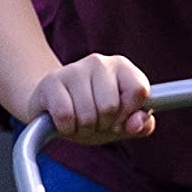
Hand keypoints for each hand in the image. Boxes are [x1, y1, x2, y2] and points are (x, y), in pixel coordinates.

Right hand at [26, 54, 155, 143]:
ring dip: (83, 129)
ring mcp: (74, 69)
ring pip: (87, 115)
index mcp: (122, 67)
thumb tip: (139, 122)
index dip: (129, 113)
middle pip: (110, 107)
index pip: (139, 90)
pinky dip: (66, 128)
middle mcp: (99, 62)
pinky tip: (64, 120)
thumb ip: (140, 125)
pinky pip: (65, 116)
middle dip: (103, 125)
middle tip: (95, 121)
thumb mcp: (120, 124)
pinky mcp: (51, 82)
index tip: (120, 118)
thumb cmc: (93, 115)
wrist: (53, 109)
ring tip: (79, 120)